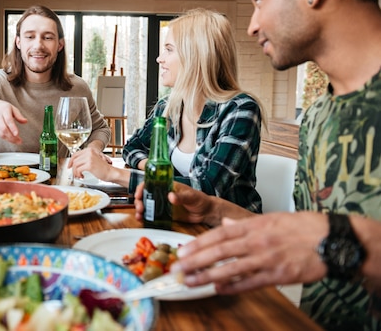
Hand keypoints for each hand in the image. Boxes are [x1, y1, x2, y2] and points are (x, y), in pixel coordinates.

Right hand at [0, 99, 26, 143]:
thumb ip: (19, 115)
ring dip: (9, 139)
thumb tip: (25, 121)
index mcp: (4, 110)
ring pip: (1, 133)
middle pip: (4, 128)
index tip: (17, 134)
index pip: (8, 120)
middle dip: (12, 136)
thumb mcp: (12, 108)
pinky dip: (6, 138)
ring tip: (17, 141)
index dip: (13, 128)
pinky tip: (11, 140)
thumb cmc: (3, 107)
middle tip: (19, 141)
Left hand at [69, 147, 111, 179]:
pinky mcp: (90, 165)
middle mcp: (89, 152)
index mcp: (89, 150)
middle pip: (74, 160)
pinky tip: (82, 176)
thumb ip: (84, 159)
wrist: (110, 172)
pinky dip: (78, 174)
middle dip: (73, 168)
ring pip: (75, 165)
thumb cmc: (102, 168)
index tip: (69, 166)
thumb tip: (74, 163)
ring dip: (75, 172)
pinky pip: (78, 170)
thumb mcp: (93, 160)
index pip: (75, 154)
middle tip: (75, 174)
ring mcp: (89, 158)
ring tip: (79, 176)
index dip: (70, 161)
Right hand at [134, 181, 213, 222]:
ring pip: (147, 206)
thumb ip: (181, 197)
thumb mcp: (191, 196)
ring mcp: (163, 205)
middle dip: (139, 201)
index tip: (138, 195)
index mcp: (168, 186)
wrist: (206, 213)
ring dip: (140, 210)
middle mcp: (163, 194)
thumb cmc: (201, 200)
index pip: (150, 183)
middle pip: (145, 195)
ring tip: (139, 216)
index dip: (142, 188)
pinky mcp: (164, 215)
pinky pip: (152, 216)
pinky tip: (143, 220)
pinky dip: (146, 218)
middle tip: (140, 208)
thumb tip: (170, 196)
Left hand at [172, 212, 328, 293]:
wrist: (330, 239)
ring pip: (230, 268)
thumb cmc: (302, 227)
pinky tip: (218, 290)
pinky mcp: (277, 275)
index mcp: (254, 226)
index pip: (220, 234)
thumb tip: (227, 223)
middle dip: (196, 260)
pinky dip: (233, 287)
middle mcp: (256, 241)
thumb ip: (246, 223)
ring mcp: (266, 259)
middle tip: (178, 268)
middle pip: (220, 251)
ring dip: (208, 276)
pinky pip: (250, 283)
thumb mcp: (272, 218)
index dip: (199, 242)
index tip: (183, 250)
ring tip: (191, 282)